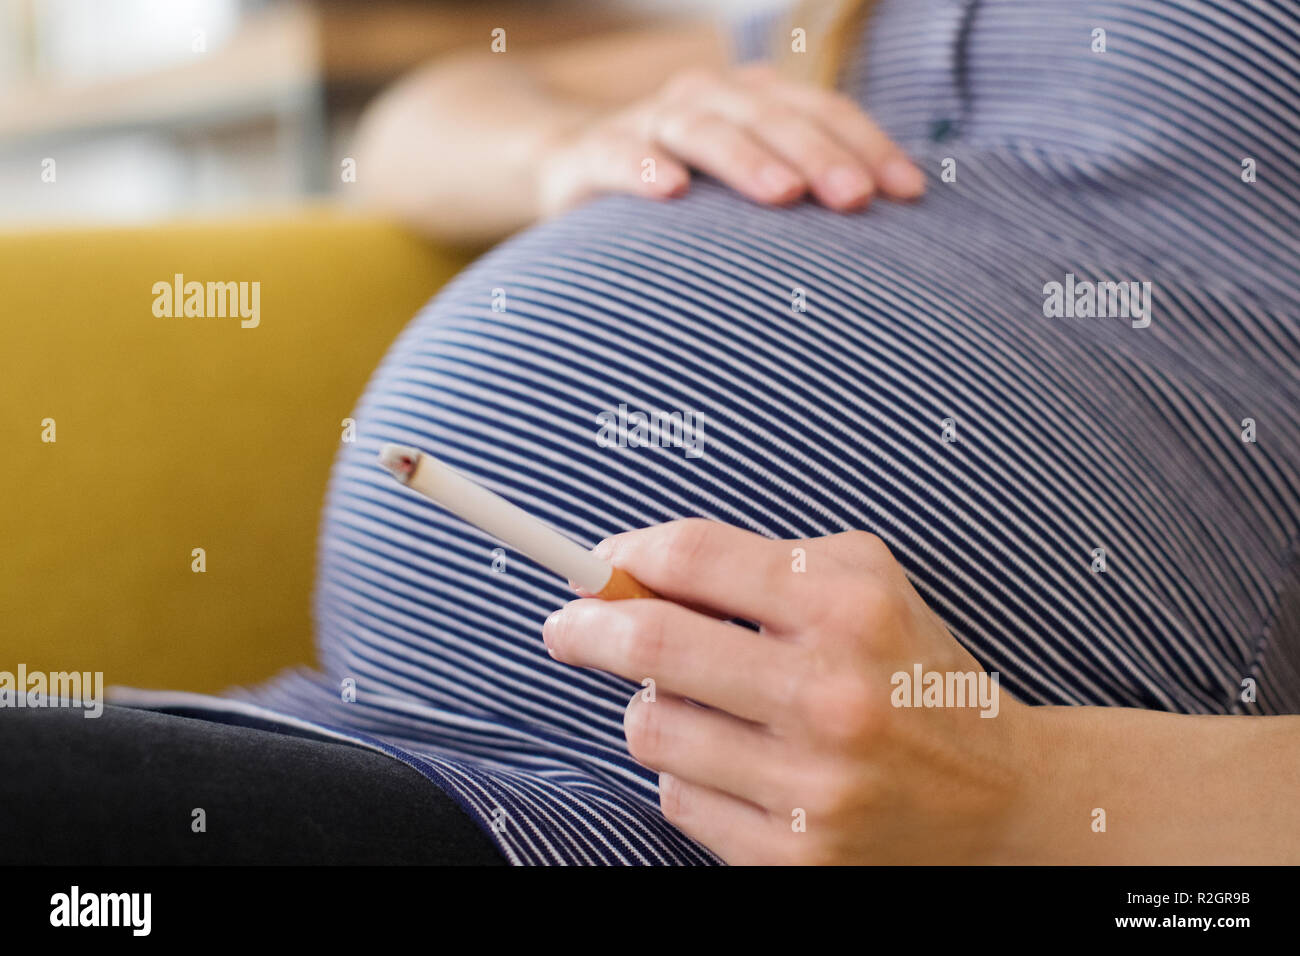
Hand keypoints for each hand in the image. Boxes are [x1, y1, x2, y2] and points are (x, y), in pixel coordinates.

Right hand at [535, 64, 925, 217]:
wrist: (571, 166)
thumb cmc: (682, 187)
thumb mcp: (744, 183)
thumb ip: (801, 194)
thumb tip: (891, 244)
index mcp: (753, 100)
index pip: (822, 112)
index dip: (867, 145)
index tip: (907, 195)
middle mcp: (706, 98)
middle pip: (770, 117)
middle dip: (818, 154)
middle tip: (854, 200)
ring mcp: (648, 121)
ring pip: (703, 128)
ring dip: (745, 158)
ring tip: (782, 195)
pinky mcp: (592, 153)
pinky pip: (618, 154)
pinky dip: (643, 166)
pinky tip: (669, 189)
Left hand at [542, 519, 1036, 864]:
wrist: (999, 795)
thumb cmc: (909, 670)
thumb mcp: (861, 583)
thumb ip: (754, 563)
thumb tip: (631, 569)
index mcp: (848, 608)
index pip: (692, 558)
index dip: (625, 555)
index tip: (597, 565)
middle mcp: (831, 696)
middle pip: (652, 643)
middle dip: (585, 627)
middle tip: (566, 626)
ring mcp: (812, 785)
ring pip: (652, 728)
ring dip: (652, 708)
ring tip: (701, 705)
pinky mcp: (796, 855)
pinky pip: (679, 799)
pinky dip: (689, 773)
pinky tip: (739, 765)